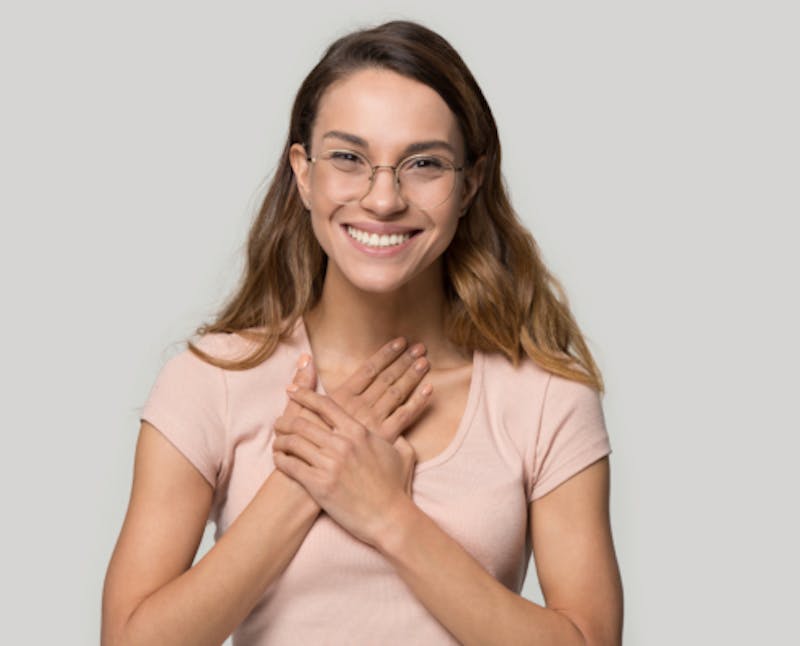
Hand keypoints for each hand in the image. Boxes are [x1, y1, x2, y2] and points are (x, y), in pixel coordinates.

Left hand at [272, 387, 417, 546]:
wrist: (390, 517)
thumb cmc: (396, 487)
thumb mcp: (401, 453)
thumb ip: (395, 435)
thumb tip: (395, 429)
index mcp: (358, 431)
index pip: (325, 405)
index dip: (305, 395)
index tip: (292, 391)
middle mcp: (342, 444)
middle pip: (302, 422)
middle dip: (285, 420)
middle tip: (278, 422)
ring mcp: (329, 465)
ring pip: (293, 442)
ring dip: (280, 440)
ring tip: (277, 442)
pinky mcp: (319, 485)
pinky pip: (290, 466)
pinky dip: (280, 460)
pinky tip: (279, 459)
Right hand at [277, 336, 432, 442]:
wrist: (308, 483)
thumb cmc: (299, 449)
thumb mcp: (296, 414)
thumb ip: (304, 384)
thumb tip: (306, 358)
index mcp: (342, 398)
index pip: (369, 369)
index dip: (386, 354)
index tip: (400, 341)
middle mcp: (359, 406)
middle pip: (387, 378)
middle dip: (404, 361)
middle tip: (420, 346)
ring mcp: (372, 423)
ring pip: (397, 393)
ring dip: (412, 375)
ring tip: (425, 360)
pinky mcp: (382, 440)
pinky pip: (404, 418)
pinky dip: (418, 403)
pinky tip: (429, 390)